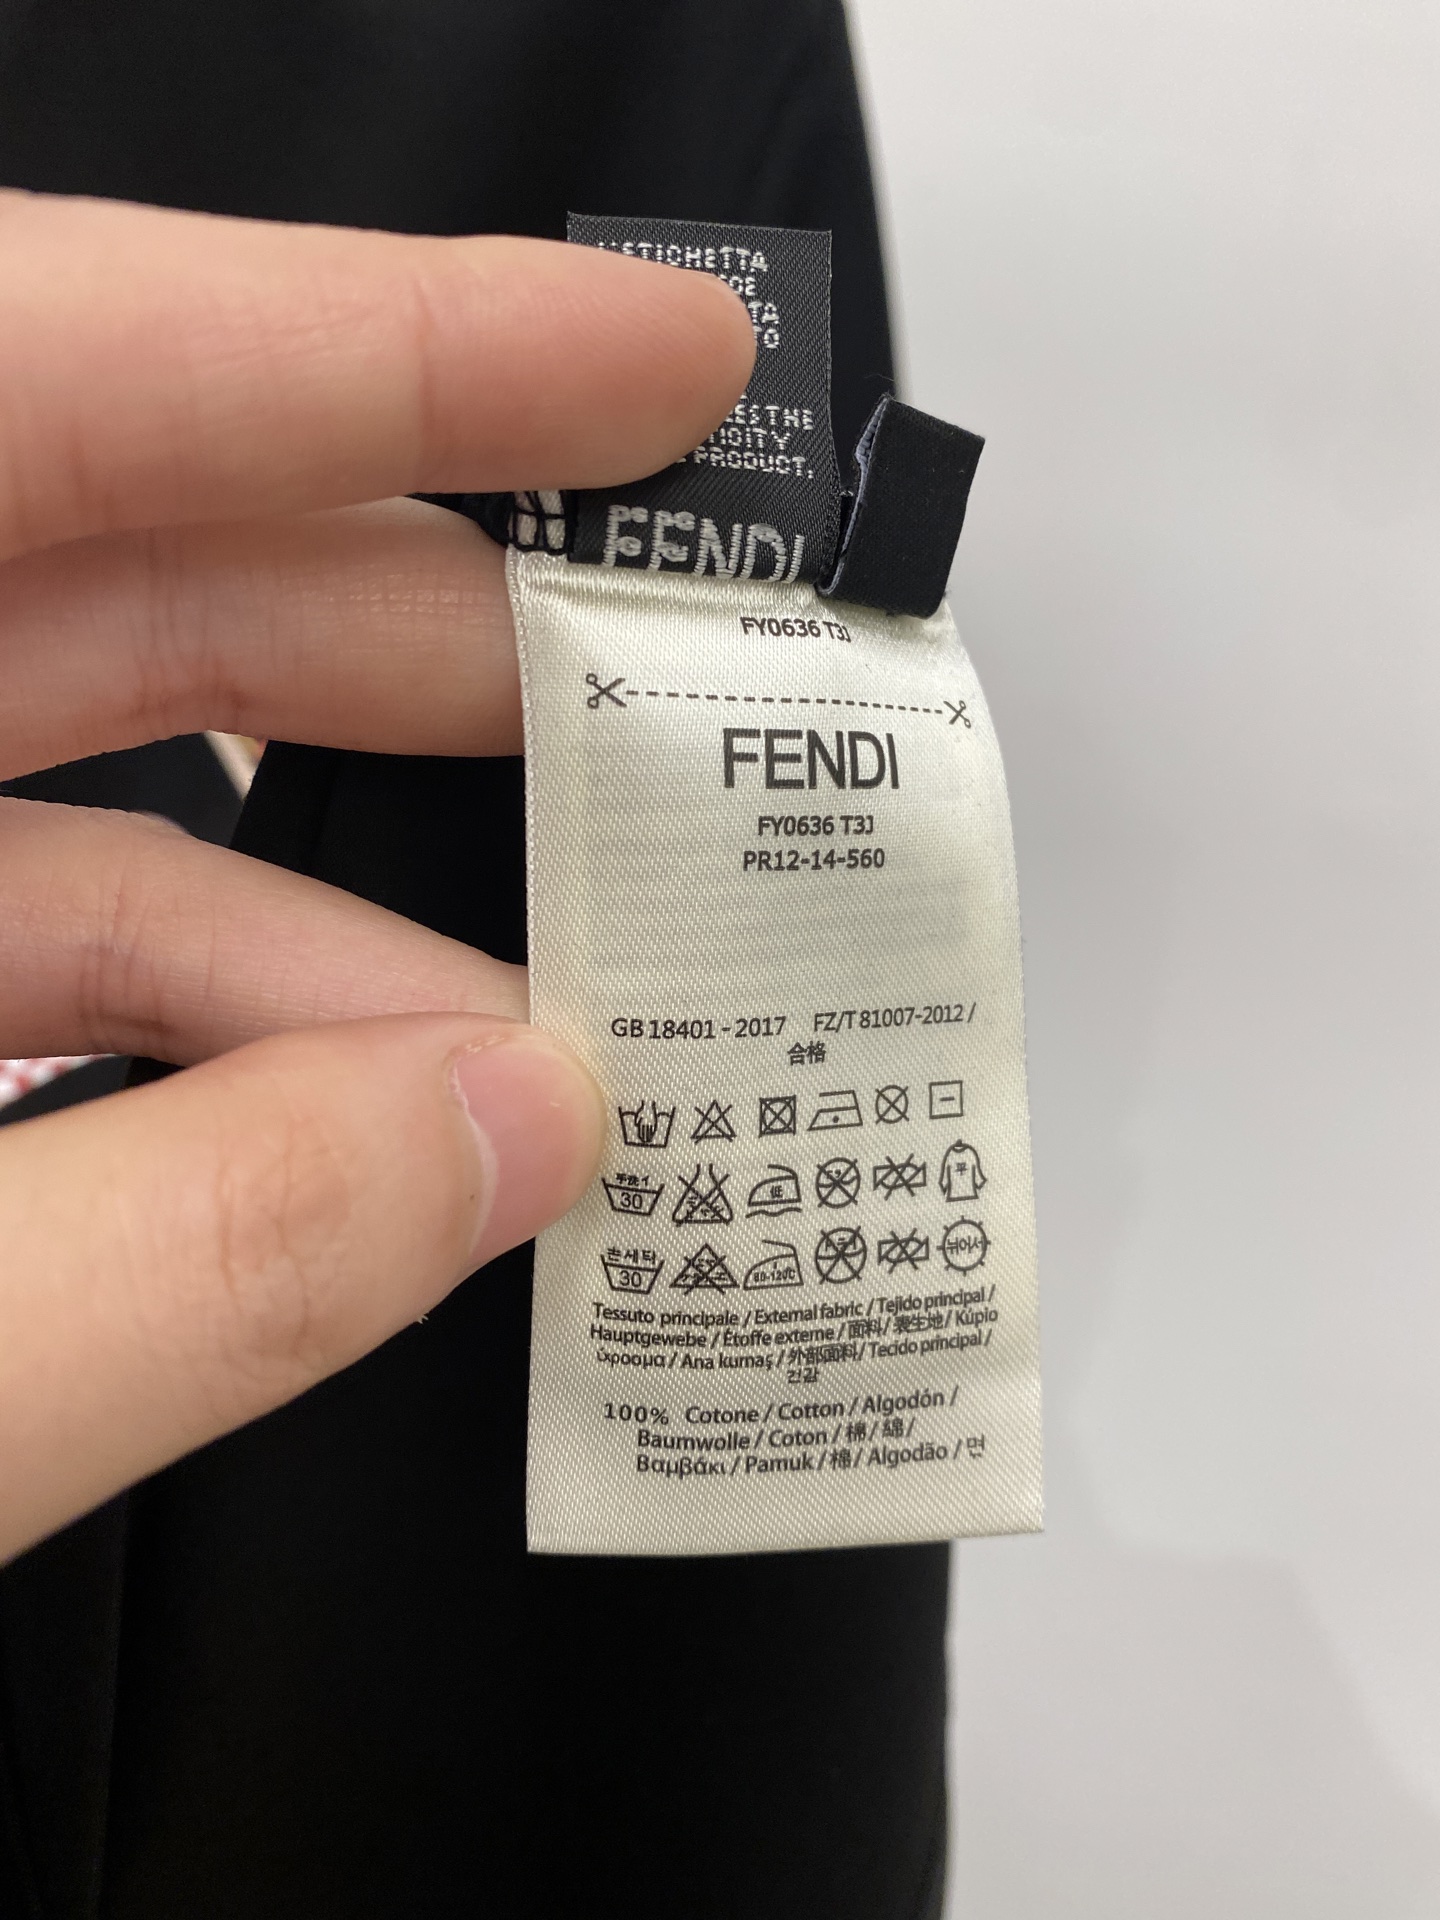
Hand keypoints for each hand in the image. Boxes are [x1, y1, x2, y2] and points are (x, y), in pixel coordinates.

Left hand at [0, 191, 753, 1561]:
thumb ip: (177, 1267)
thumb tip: (510, 1138)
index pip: (53, 370)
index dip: (387, 342)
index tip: (658, 360)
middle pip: (105, 549)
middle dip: (422, 630)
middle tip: (662, 700)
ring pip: (70, 770)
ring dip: (342, 891)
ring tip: (565, 1013)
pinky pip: (16, 942)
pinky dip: (206, 1017)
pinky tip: (372, 1122)